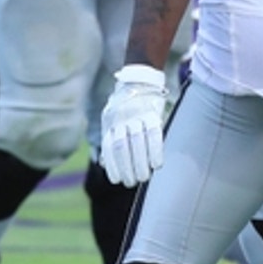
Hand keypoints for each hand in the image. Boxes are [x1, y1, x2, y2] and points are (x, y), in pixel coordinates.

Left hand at [101, 64, 168, 185]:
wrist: (140, 80)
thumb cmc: (125, 106)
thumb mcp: (111, 119)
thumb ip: (110, 140)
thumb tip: (104, 164)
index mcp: (110, 122)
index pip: (109, 147)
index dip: (113, 165)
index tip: (117, 180)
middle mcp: (121, 119)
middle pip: (122, 146)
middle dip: (127, 167)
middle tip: (132, 183)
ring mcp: (136, 115)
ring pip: (136, 142)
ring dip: (140, 163)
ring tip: (144, 178)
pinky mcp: (152, 113)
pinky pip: (154, 134)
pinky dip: (155, 151)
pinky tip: (157, 165)